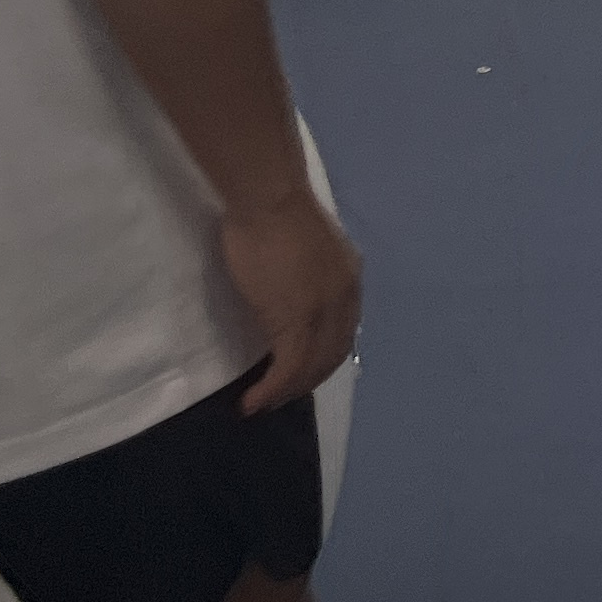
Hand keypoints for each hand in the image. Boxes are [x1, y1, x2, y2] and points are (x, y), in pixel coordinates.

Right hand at [222, 184, 361, 412]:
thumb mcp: (308, 247)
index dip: (322, 357)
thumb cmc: (276, 211)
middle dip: (307, 381)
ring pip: (311, 367)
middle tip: (280, 397)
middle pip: (332, 355)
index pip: (343, 331)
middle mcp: (345, 300)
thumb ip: (310, 272)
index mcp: (349, 279)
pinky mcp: (295, 322)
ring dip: (288, 391)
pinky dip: (271, 391)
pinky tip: (252, 401)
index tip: (299, 372)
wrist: (270, 198)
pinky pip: (287, 369)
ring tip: (264, 404)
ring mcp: (323, 313)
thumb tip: (293, 289)